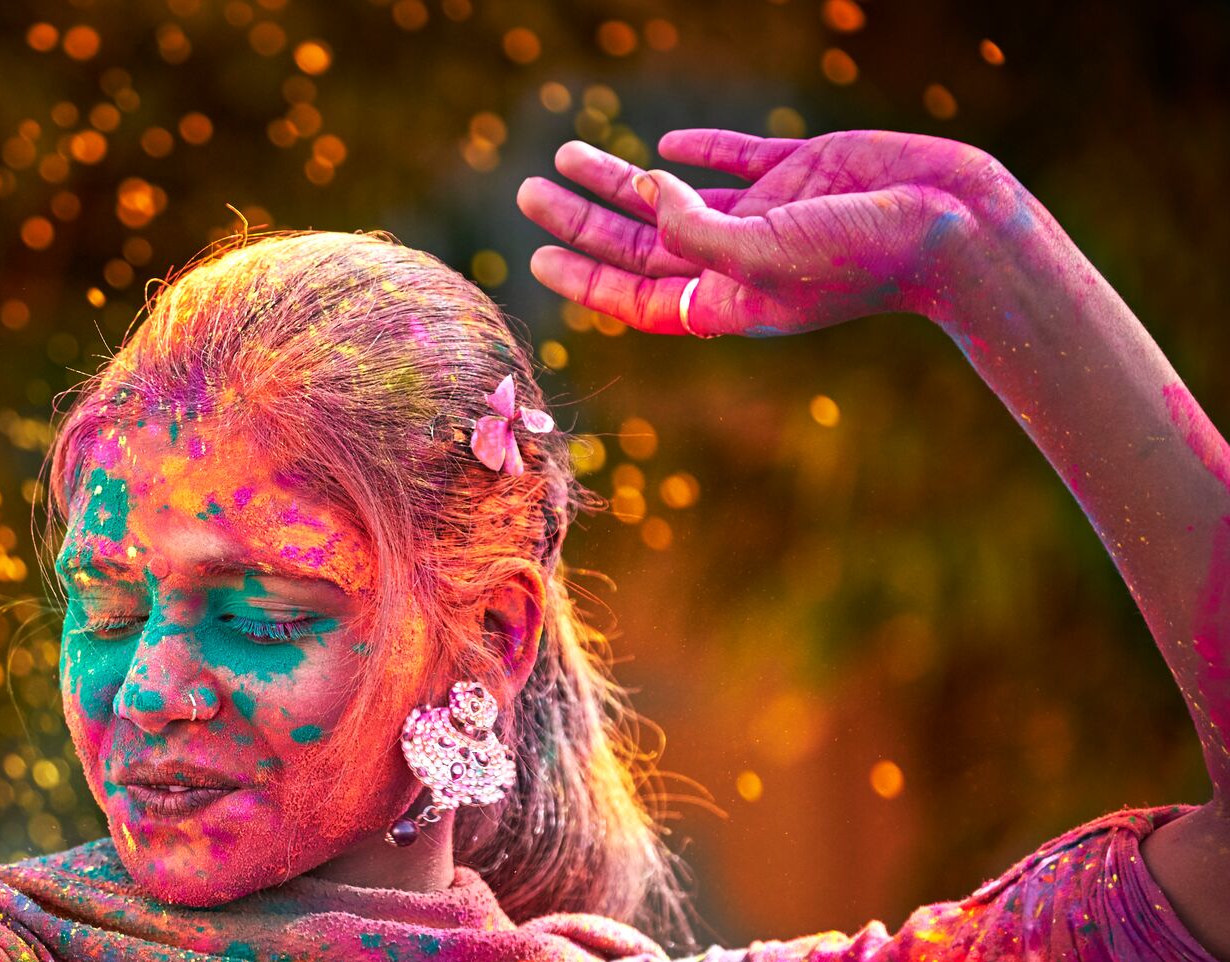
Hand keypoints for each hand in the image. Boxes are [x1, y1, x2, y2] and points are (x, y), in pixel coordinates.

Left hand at [518, 128, 1019, 335]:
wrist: (953, 224)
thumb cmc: (858, 257)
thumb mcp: (762, 254)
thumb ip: (696, 230)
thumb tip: (649, 193)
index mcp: (727, 300)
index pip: (636, 293)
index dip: (584, 277)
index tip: (536, 257)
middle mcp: (740, 259)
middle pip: (639, 241)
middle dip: (582, 217)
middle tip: (527, 191)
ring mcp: (769, 215)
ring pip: (674, 195)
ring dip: (620, 176)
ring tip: (566, 154)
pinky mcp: (802, 171)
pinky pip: (738, 160)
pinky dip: (701, 150)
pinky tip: (666, 143)